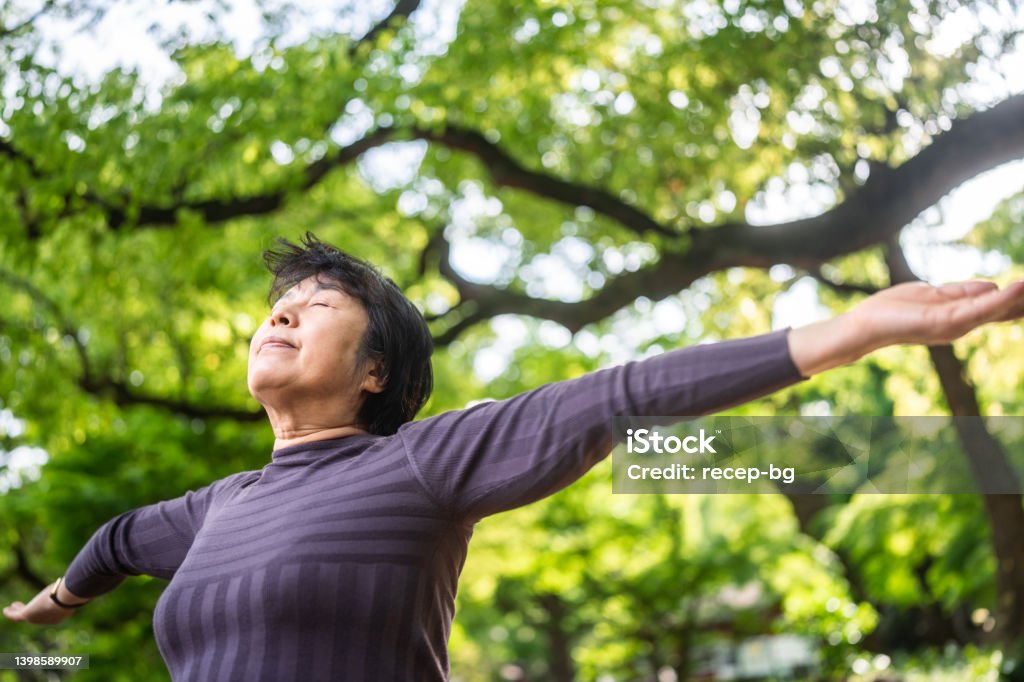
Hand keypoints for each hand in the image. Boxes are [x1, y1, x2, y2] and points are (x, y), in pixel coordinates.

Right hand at [2, 581, 81, 624]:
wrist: (66, 599)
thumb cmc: (73, 592)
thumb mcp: (75, 589)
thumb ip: (77, 586)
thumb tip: (83, 578)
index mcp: (61, 614)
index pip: (52, 612)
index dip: (46, 609)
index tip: (43, 603)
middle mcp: (48, 619)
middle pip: (37, 615)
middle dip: (31, 611)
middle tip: (24, 607)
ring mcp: (38, 618)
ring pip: (25, 615)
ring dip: (19, 610)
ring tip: (14, 605)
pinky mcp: (27, 614)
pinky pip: (16, 615)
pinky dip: (10, 613)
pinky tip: (6, 609)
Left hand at [787, 278, 1023, 377]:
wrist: (866, 324)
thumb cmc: (895, 309)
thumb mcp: (936, 294)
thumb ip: (964, 292)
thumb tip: (993, 285)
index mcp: (962, 316)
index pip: (1002, 307)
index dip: (1022, 298)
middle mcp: (964, 324)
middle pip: (1007, 310)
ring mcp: (956, 325)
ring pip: (999, 309)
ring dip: (1023, 297)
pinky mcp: (945, 322)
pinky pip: (979, 308)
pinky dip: (1002, 297)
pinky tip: (1021, 286)